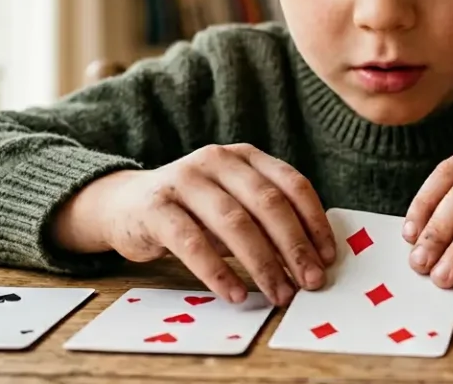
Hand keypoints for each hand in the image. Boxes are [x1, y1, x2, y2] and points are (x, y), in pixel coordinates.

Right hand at [51, 144, 335, 305]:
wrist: (125, 206)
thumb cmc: (193, 212)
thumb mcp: (233, 207)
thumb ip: (266, 222)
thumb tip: (312, 260)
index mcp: (244, 156)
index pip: (291, 183)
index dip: (314, 221)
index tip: (327, 257)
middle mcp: (216, 160)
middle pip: (267, 202)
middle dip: (294, 246)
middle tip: (310, 282)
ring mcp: (184, 180)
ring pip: (233, 221)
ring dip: (262, 263)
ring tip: (278, 294)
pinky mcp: (156, 207)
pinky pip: (192, 242)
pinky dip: (217, 272)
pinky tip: (236, 294)